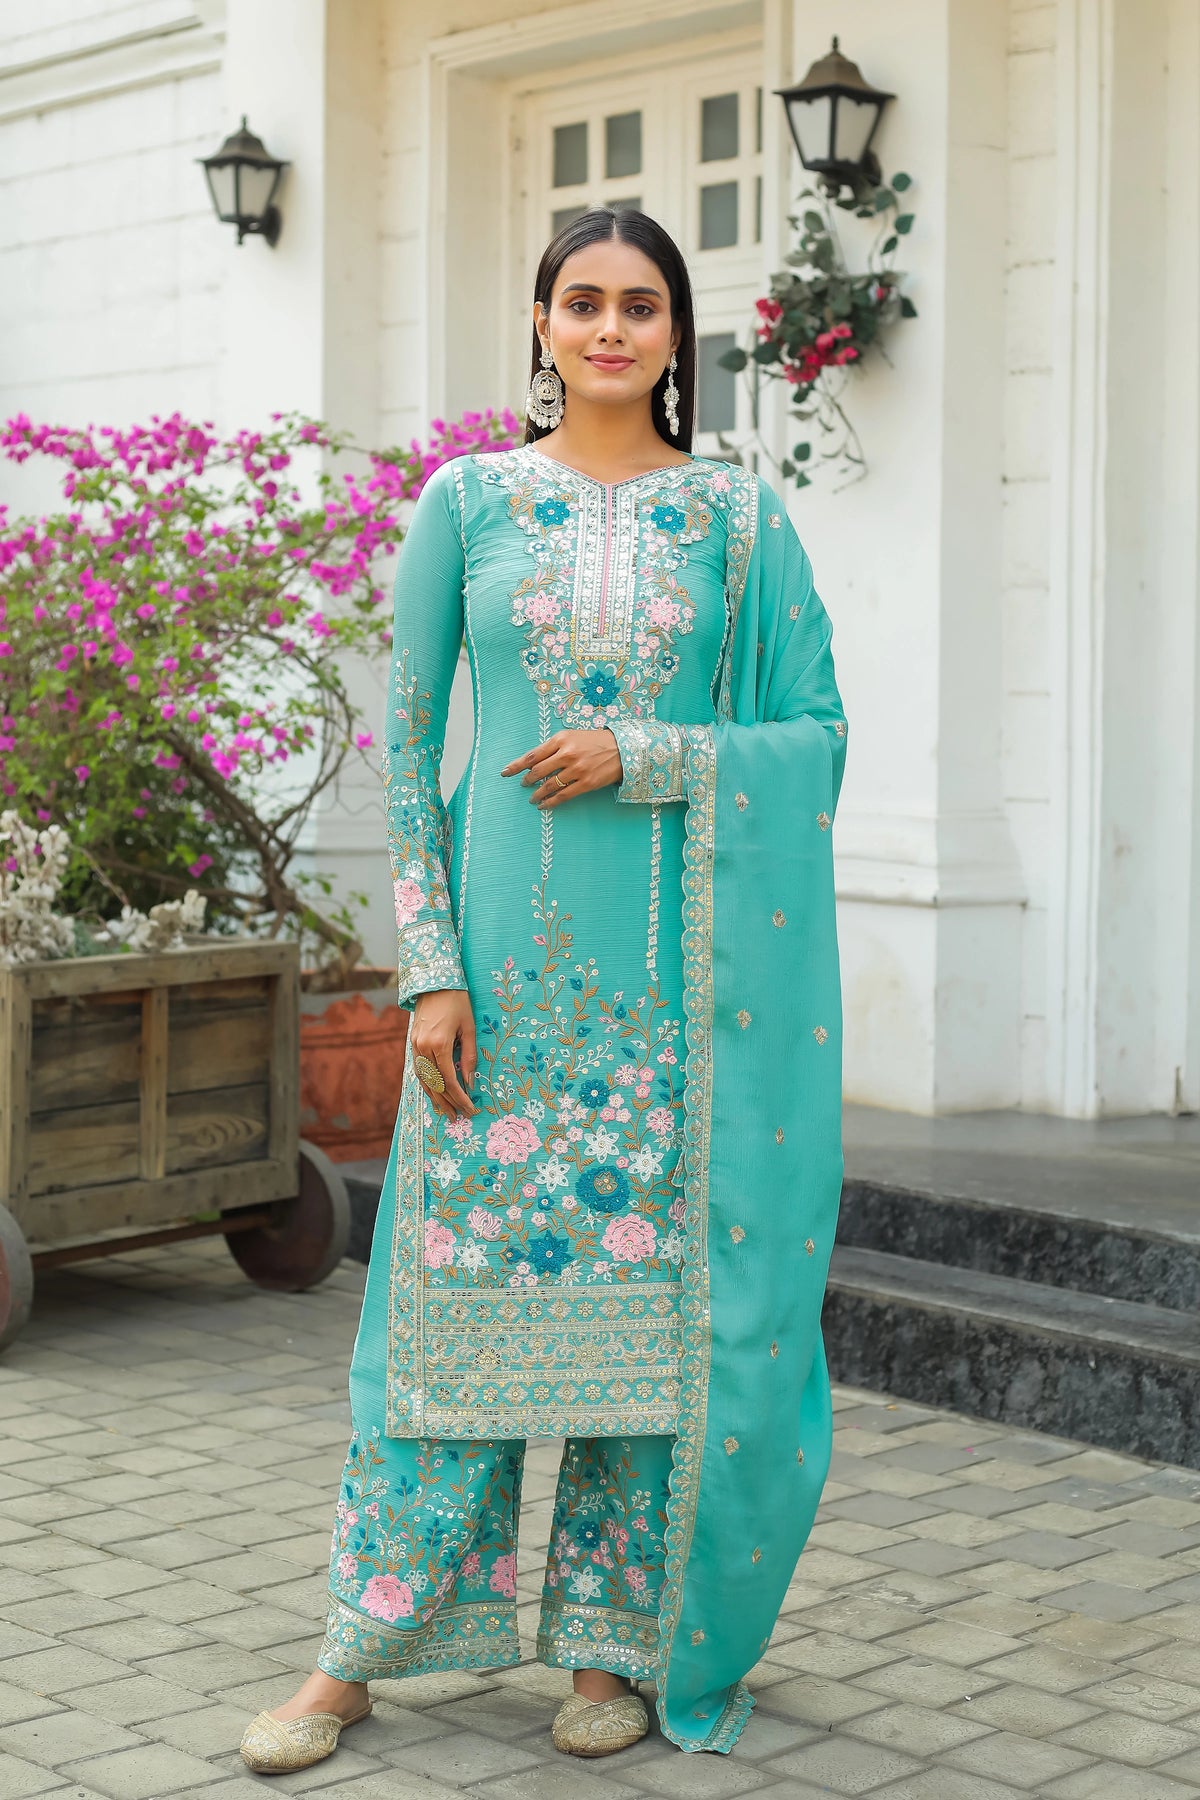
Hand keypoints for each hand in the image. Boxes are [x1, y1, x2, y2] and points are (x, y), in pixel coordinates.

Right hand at [410, 989, 477, 1119]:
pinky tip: (433, 1093)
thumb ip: (470, 1056)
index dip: (461, 1098)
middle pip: (436, 1084)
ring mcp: (415, 1046)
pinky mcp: (412, 1043)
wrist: (434, 982)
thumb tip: (471, 1082)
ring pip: (424, 1080)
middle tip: (459, 1117)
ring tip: (445, 1111)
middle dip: (448, 1102)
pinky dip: (426, 1084)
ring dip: (435, 1097)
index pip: (450, 1081)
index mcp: (440, 1044)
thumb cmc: (457, 1002)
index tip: (471, 1109)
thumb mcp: (470, 1028)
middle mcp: (424, 1047)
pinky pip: (418, 1070)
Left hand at [501, 728, 622, 807]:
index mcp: (561, 739)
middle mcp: (567, 754)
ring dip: (537, 794)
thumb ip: (553, 747)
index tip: (505, 773)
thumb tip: (533, 762)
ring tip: (532, 798)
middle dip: (527, 780)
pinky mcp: (586, 783)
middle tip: (523, 785)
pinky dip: (550, 802)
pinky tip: (544, 805)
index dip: (516, 766)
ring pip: (549, 785)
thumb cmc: (594, 741)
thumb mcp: (572, 736)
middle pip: (538, 771)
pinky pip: (563, 796)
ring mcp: (577, 769)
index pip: (532, 755)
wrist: (622, 749)